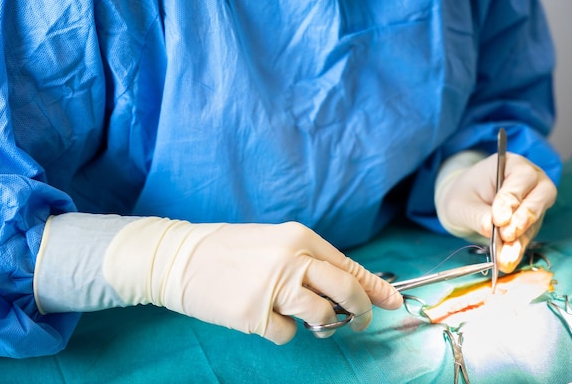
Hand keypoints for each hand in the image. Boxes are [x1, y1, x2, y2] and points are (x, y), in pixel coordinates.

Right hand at [103, 219, 402, 343]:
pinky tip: (264, 317)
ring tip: (304, 319)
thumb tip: (344, 286)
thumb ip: (309, 262)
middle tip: (358, 322)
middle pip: (346, 290)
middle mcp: (292, 260)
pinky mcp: (255, 315)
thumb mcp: (274, 244)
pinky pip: (288, 334)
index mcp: (299, 237)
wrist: (180, 257)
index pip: (348, 266)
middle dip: (360, 310)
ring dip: (322, 325)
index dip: (374, 287)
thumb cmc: (228, 250)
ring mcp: (274, 288)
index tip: (391, 302)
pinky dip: (283, 332)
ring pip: (322, 317)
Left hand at [436, 152, 556, 272]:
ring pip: (536, 219)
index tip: (499, 218)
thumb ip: (477, 214)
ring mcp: (533, 202)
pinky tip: (508, 261)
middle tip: (507, 234)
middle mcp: (529, 180)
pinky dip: (518, 249)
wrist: (464, 207)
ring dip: (521, 239)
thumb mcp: (461, 204)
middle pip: (541, 194)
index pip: (521, 177)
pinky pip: (528, 236)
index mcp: (510, 164)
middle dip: (525, 216)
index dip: (512, 198)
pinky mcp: (531, 223)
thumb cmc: (462, 196)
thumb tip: (492, 228)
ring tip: (506, 256)